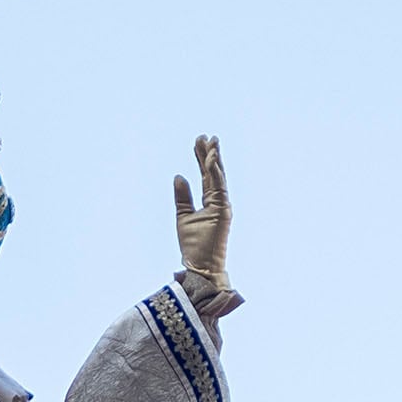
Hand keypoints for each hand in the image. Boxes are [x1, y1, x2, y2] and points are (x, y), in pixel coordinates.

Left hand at [172, 136, 238, 316]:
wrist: (200, 265)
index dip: (201, 159)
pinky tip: (211, 160)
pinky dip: (215, 174)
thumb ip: (182, 196)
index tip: (198, 142)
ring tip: (210, 142)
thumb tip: (179, 176)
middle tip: (205, 136)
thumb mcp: (182, 216)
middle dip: (209, 154)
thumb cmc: (192, 245)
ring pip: (218, 178)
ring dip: (214, 160)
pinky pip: (219, 188)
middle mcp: (219, 201)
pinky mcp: (223, 212)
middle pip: (213, 173)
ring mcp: (223, 206)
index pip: (206, 176)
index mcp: (210, 202)